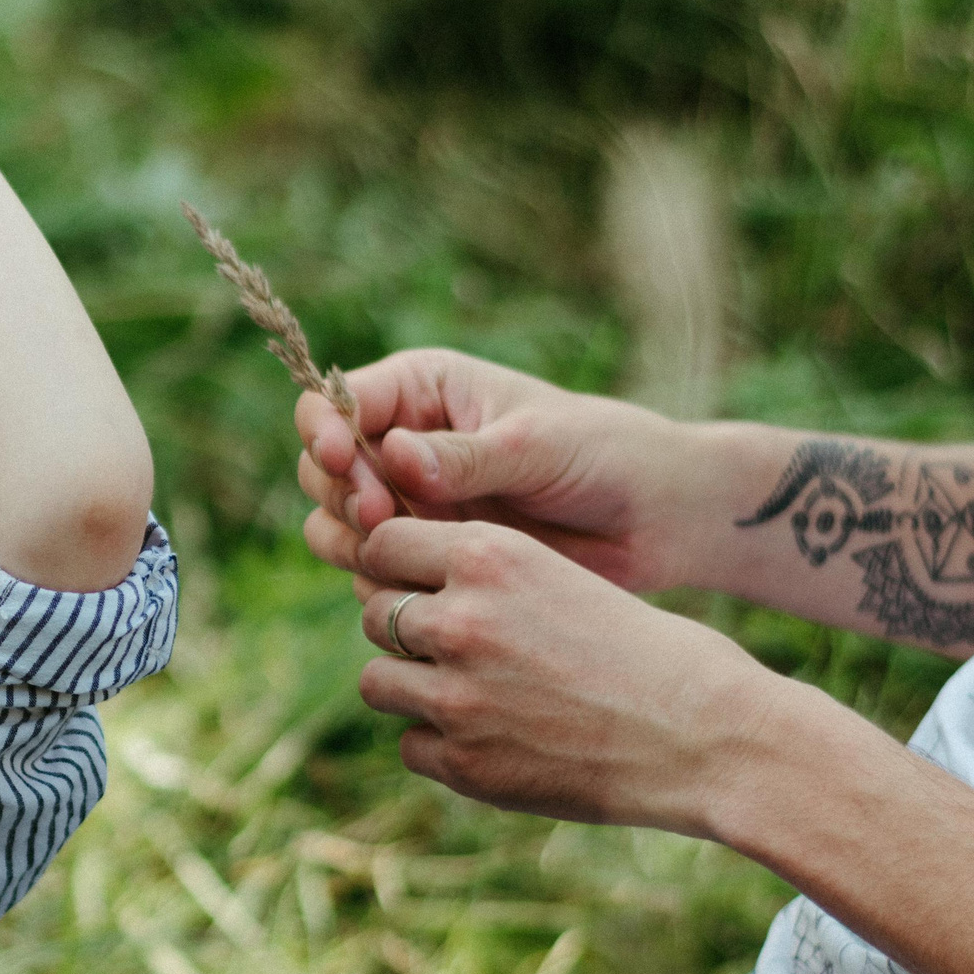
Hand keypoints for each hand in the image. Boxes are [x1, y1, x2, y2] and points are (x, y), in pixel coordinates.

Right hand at [297, 349, 704, 598]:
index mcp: (423, 390)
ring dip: (348, 538)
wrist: (650, 520)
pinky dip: (376, 579)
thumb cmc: (603, 455)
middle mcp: (402, 442)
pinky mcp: (424, 552)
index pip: (338, 401)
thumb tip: (392, 455)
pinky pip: (371, 570)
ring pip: (334, 521)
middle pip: (322, 465)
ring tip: (393, 550)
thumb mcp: (535, 445)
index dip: (325, 429)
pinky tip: (414, 584)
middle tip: (382, 516)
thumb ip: (463, 456)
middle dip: (339, 492)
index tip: (343, 459)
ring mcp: (409, 501)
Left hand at [354, 518, 782, 834]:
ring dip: (413, 688)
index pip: (383, 543)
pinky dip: (441, 747)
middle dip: (405, 629)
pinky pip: (411, 746)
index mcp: (490, 556)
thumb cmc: (654, 653)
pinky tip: (499, 740)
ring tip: (475, 695)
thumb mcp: (564, 579)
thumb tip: (412, 593)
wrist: (711, 738)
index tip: (421, 583)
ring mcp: (455, 696)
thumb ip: (486, 582)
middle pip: (375, 614)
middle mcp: (460, 619)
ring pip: (378, 682)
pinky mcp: (464, 762)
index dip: (398, 565)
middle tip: (458, 649)